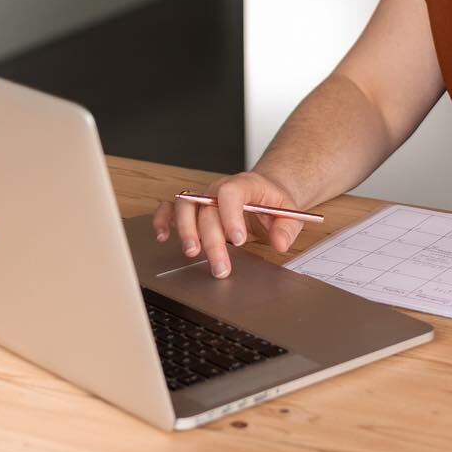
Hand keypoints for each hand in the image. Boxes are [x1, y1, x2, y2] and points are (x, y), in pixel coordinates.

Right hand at [150, 170, 308, 278]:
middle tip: (221, 267)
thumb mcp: (289, 211)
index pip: (231, 193)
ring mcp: (203, 197)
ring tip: (192, 253)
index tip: (237, 239)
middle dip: (212, 240)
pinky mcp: (193, 208)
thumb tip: (280, 243)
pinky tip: (162, 236)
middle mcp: (218, 188)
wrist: (264, 192)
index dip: (231, 216)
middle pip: (207, 209)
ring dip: (185, 231)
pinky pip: (170, 208)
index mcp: (243, 184)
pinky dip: (163, 220)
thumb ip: (287, 227)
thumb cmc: (273, 201)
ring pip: (185, 207)